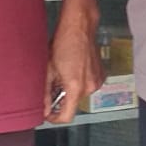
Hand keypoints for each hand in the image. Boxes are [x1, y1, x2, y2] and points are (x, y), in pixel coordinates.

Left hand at [44, 7, 103, 122]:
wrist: (80, 26)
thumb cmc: (63, 42)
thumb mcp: (48, 70)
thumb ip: (46, 93)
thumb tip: (44, 108)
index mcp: (75, 87)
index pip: (66, 116)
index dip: (54, 118)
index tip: (48, 114)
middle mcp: (90, 87)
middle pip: (73, 104)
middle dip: (61, 98)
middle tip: (52, 84)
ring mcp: (97, 81)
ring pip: (80, 94)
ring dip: (71, 89)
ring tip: (63, 72)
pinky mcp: (101, 75)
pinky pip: (88, 85)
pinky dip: (79, 82)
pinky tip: (73, 68)